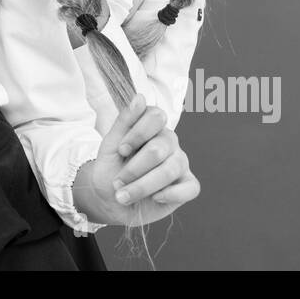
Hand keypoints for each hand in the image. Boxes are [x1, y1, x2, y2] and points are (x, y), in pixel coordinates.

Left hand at [78, 94, 199, 226]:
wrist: (110, 201)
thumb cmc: (111, 170)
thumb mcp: (109, 145)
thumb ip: (124, 121)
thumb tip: (140, 97)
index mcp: (152, 126)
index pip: (156, 117)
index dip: (137, 134)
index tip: (121, 150)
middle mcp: (169, 141)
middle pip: (159, 149)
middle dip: (134, 169)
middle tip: (117, 182)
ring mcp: (180, 162)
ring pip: (170, 170)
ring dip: (142, 186)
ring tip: (124, 196)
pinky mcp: (187, 185)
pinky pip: (190, 188)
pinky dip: (171, 195)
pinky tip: (155, 198)